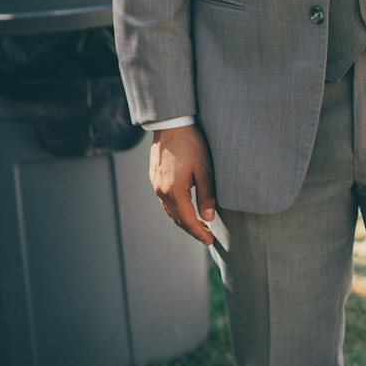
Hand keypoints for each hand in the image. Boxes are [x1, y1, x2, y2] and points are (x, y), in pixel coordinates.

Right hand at [150, 124, 216, 245]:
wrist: (171, 124)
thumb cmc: (192, 144)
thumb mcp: (205, 170)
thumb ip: (207, 195)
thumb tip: (209, 218)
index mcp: (174, 191)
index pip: (188, 221)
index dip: (199, 233)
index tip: (210, 241)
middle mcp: (161, 191)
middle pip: (177, 219)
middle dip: (192, 229)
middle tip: (206, 236)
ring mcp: (155, 184)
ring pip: (169, 211)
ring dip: (183, 220)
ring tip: (198, 225)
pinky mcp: (154, 177)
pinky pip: (165, 201)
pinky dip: (176, 209)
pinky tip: (185, 208)